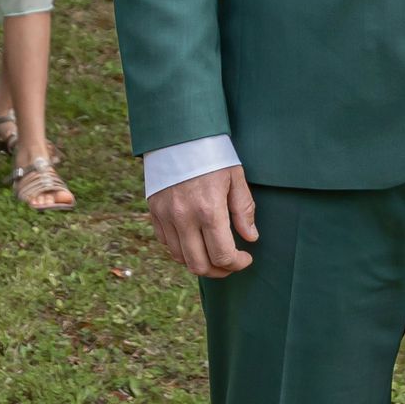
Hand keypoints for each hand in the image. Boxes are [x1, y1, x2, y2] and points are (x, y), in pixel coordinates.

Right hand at [149, 163, 258, 277]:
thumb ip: (243, 210)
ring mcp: (166, 216)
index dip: (237, 264)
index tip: (246, 258)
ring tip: (213, 254)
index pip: (222, 255)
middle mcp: (184, 218)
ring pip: (181, 258)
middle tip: (230, 264)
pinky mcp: (154, 211)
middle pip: (199, 265)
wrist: (178, 132)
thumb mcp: (235, 177)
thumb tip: (250, 237)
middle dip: (219, 271)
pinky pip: (166, 243)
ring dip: (199, 262)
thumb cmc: (212, 153)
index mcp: (209, 210)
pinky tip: (195, 241)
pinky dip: (182, 249)